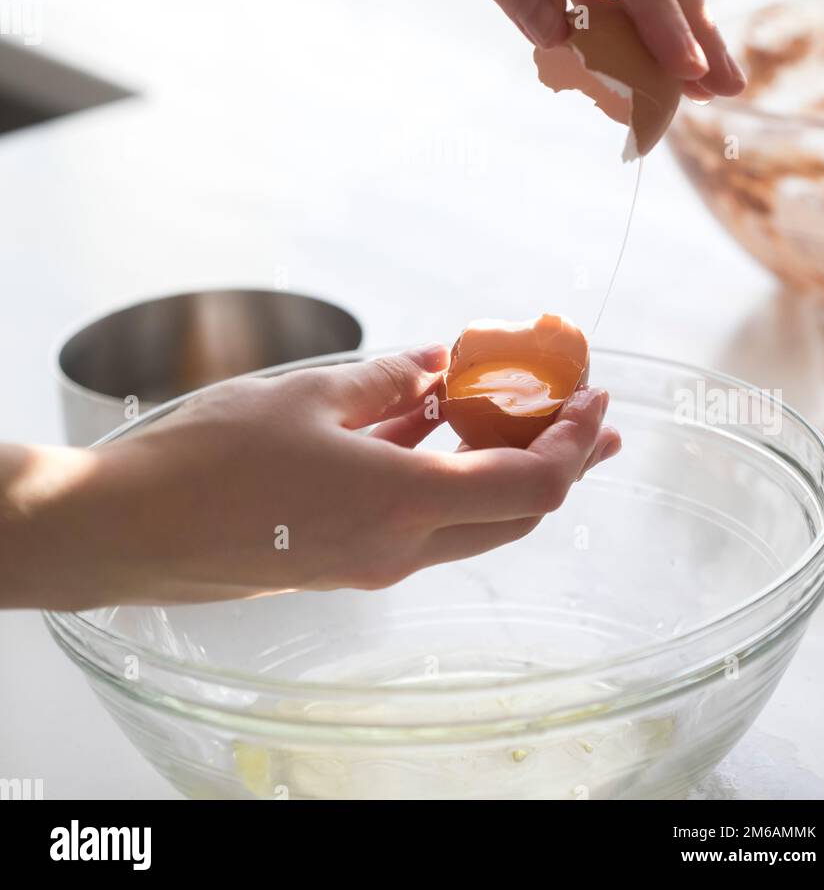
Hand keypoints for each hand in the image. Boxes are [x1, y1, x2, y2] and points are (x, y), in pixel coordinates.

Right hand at [2, 347, 616, 607]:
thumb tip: (440, 363)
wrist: (130, 530)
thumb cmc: (210, 459)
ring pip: (474, 522)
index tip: (593, 396)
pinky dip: (451, 476)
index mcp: (401, 503)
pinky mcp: (345, 559)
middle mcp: (400, 547)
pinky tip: (441, 425)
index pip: (530, 485)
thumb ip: (388, 379)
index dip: (573, 442)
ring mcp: (373, 561)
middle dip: (563, 461)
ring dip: (510, 470)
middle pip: (516, 515)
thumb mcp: (308, 395)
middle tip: (587, 413)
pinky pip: (423, 520)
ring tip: (529, 414)